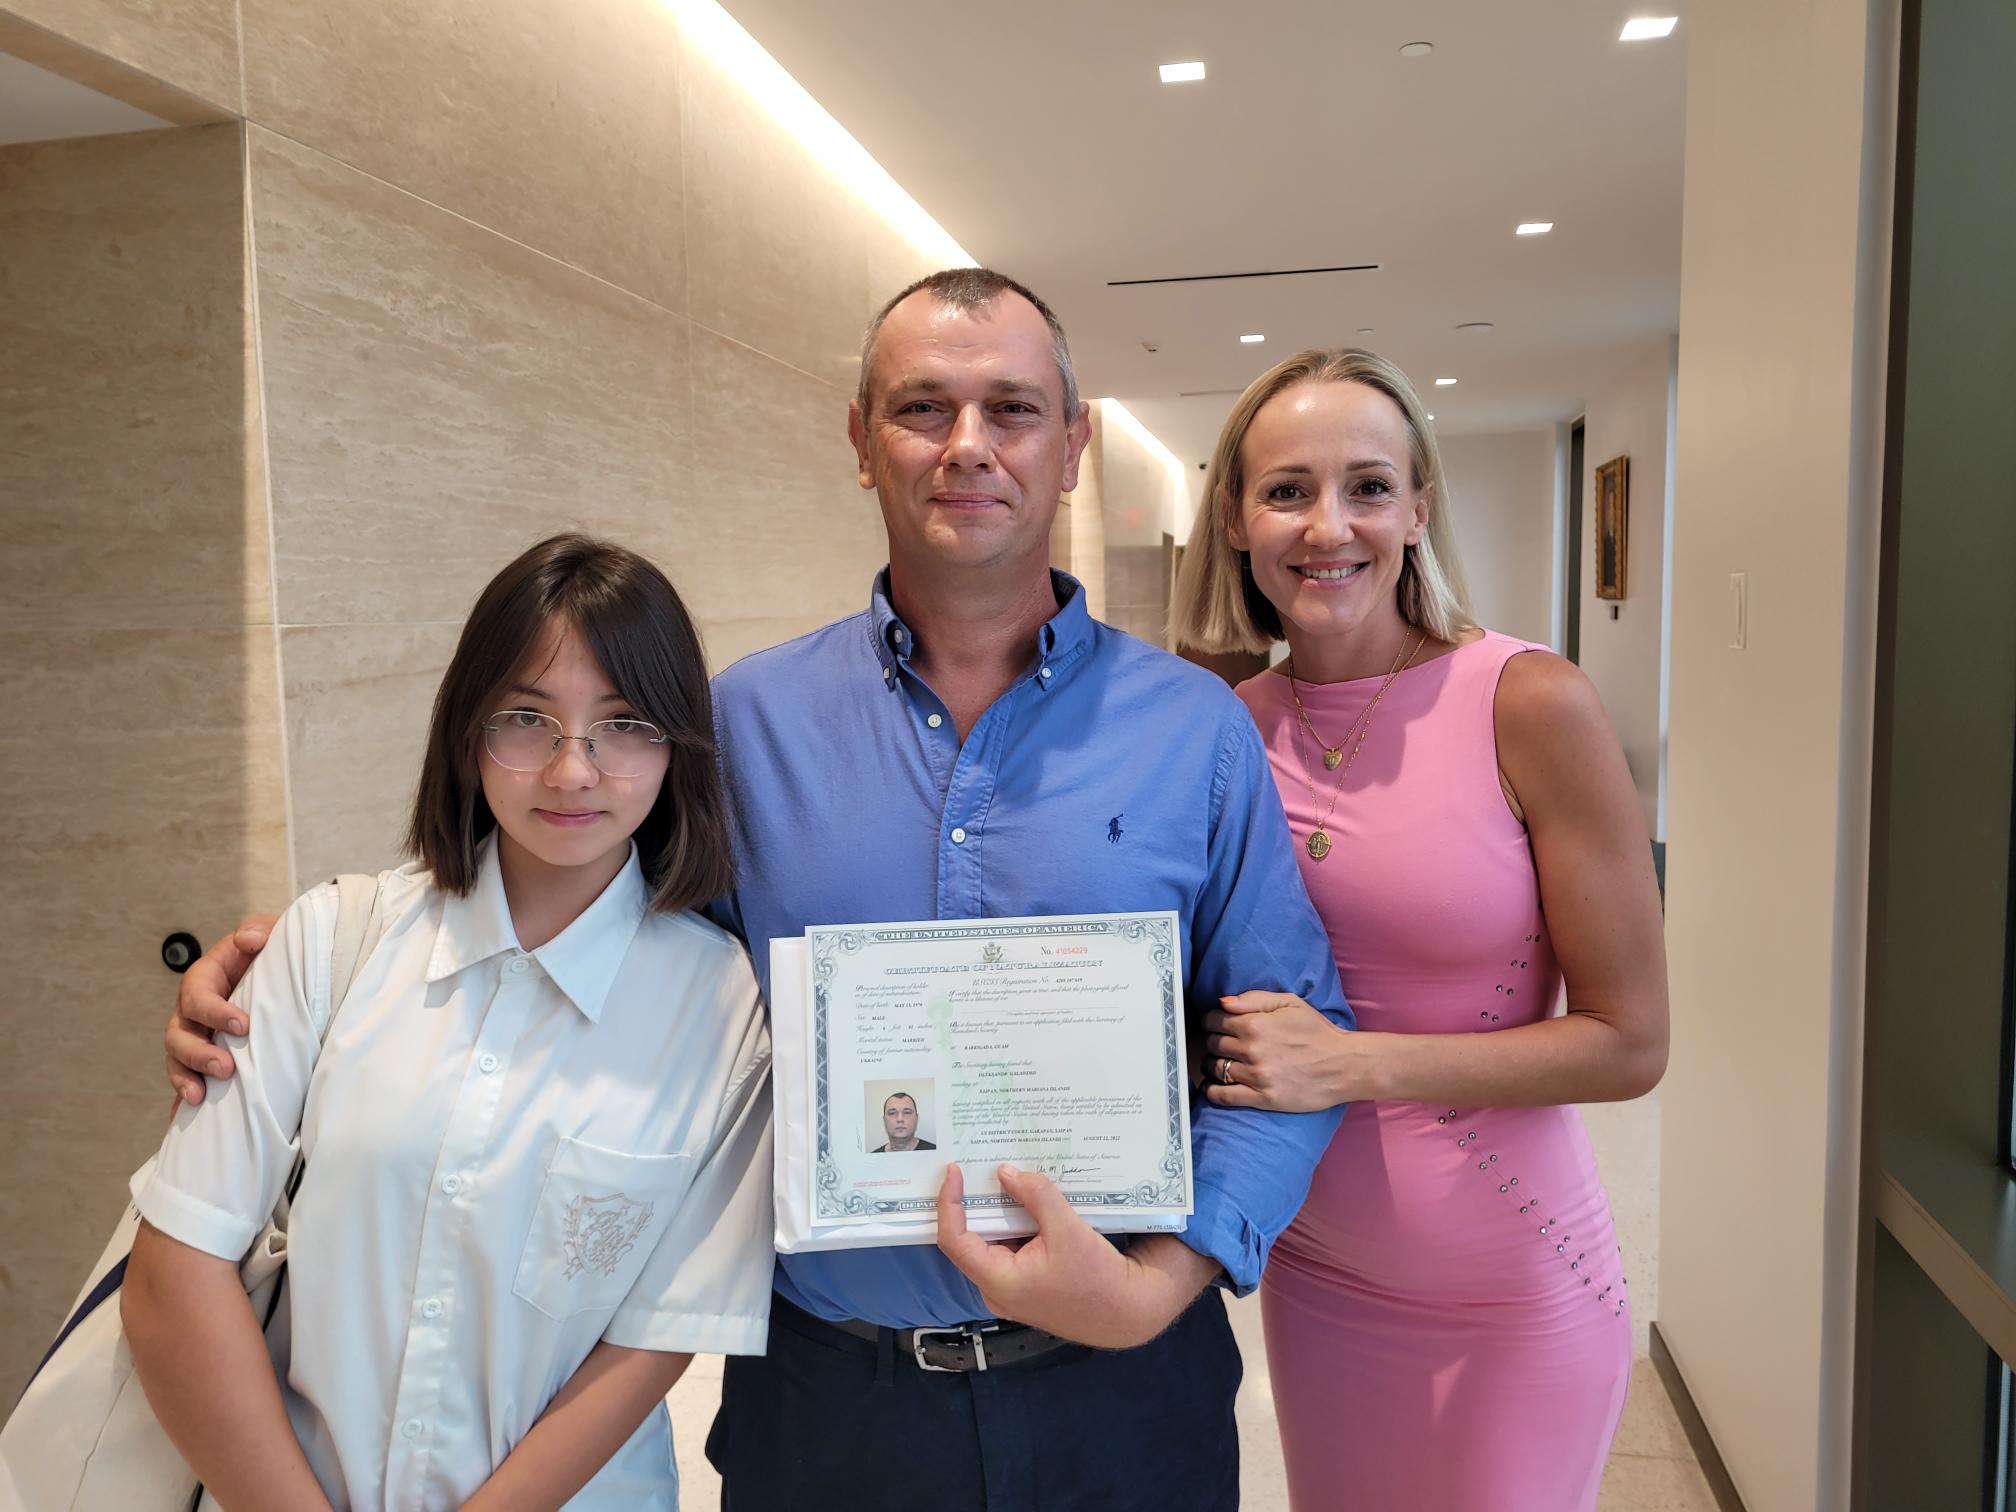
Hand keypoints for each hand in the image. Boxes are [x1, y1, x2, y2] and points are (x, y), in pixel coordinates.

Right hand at [165, 915, 274, 1105]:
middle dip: (198, 1054)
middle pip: (178, 1034)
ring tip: (200, 1097)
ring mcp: (196, 1037)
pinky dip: (182, 1099)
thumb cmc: (272, 953)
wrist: (281, 974)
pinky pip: (186, 1081)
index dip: (214, 1012)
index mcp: (205, 979)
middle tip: (226, 1068)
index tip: (242, 1026)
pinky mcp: (204, 1058)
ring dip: (185, 1079)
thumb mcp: (270, 933)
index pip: (197, 996)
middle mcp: (193, 1011)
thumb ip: (258, 930)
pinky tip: (183, 1118)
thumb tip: (249, 939)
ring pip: (176, 1060)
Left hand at [935, 1163, 1215, 1348]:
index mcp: (997, 1281)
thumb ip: (1036, 1196)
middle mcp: (997, 1289)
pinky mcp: (1028, 1284)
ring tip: (999, 1175)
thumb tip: (1006, 1172)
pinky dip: (1014, 1224)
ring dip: (996, 1211)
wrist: (1130, 1312)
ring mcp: (1012, 1289)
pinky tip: (1025, 1200)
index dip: (948, 1203)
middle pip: (970, 1239)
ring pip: (992, 1243)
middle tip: (974, 1165)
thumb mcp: (1068, 1230)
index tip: (954, 1170)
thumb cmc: (1098, 1278)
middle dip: (972, 1202)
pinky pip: (1011, 1249)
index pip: (954, 1240)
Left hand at [1203, 991, 1359, 1111]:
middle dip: (1213, 1041)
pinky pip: (1224, 1096)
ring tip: (1218, 1063)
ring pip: (1216, 1068)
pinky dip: (1211, 1091)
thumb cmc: (1318, 1032)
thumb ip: (1254, 999)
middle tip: (1220, 1043)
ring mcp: (1257, 1076)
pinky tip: (1211, 1087)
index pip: (1214, 1020)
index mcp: (1255, 1024)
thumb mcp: (1290, 1003)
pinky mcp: (1263, 1098)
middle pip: (1212, 1044)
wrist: (1344, 1064)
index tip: (1216, 1024)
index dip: (1212, 1021)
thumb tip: (1223, 1003)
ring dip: (1211, 1064)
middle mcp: (1252, 1050)